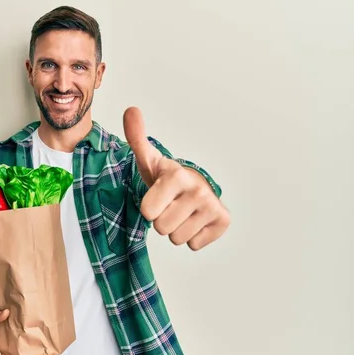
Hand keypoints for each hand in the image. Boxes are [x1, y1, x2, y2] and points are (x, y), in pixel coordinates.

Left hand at [123, 107, 229, 250]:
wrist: (195, 188)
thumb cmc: (167, 178)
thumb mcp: (149, 160)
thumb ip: (136, 138)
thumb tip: (130, 110)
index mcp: (177, 176)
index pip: (148, 212)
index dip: (148, 208)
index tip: (157, 195)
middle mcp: (198, 190)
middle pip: (162, 228)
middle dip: (162, 220)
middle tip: (169, 205)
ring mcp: (213, 206)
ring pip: (177, 238)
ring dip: (176, 228)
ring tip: (181, 212)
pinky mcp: (223, 222)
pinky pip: (193, 244)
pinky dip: (192, 236)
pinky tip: (194, 219)